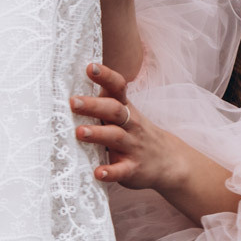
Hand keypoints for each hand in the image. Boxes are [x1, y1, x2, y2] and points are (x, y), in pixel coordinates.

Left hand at [71, 61, 240, 223]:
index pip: (118, 87)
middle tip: (72, 102)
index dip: (105, 76)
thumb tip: (70, 84)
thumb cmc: (136, 132)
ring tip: (79, 132)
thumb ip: (104, 101)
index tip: (89, 67)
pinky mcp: (133, 169)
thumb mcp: (125, 113)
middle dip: (93, 105)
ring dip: (97, 134)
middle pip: (113, 110)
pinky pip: (121, 170)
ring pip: (115, 137)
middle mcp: (130, 124)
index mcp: (126, 108)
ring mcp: (132, 146)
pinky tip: (97, 173)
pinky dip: (110, 172)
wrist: (169, 161)